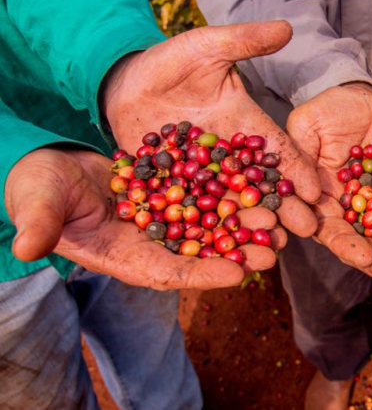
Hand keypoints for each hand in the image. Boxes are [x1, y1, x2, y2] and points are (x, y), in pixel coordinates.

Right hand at [5, 149, 286, 289]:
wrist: (52, 161)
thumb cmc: (40, 186)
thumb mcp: (38, 200)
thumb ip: (40, 221)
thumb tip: (26, 246)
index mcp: (124, 256)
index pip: (167, 273)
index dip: (201, 276)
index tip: (236, 275)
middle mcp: (153, 242)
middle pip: (201, 253)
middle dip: (238, 252)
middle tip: (274, 249)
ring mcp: (167, 218)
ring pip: (212, 224)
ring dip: (244, 223)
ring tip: (278, 220)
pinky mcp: (176, 191)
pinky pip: (209, 193)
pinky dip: (233, 192)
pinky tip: (261, 186)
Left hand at [103, 21, 318, 237]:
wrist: (124, 83)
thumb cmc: (169, 63)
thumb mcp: (206, 47)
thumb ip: (243, 41)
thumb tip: (287, 28)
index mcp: (247, 129)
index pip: (279, 151)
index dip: (299, 170)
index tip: (319, 192)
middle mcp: (231, 159)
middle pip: (262, 187)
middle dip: (285, 209)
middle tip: (306, 231)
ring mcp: (204, 179)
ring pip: (232, 207)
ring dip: (251, 229)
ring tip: (269, 252)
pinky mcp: (175, 191)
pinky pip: (191, 214)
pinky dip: (205, 234)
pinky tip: (218, 255)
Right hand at [286, 83, 371, 288]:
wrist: (365, 99)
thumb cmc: (328, 111)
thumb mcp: (308, 124)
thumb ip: (301, 154)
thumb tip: (308, 194)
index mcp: (323, 202)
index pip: (331, 230)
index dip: (346, 246)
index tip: (362, 257)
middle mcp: (353, 210)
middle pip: (364, 240)